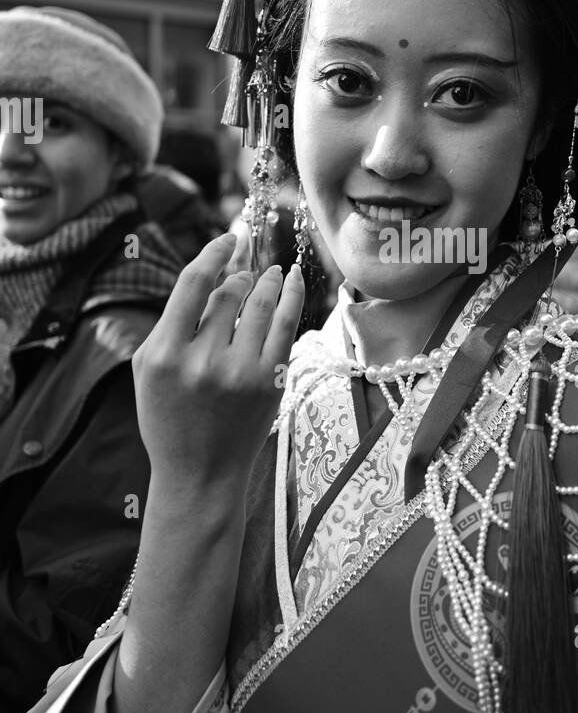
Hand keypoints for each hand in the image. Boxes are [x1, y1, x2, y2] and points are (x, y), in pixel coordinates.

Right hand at [132, 233, 303, 489]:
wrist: (199, 474)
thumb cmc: (170, 417)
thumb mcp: (149, 370)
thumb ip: (172, 322)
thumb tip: (211, 270)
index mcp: (163, 355)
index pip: (193, 284)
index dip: (214, 253)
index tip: (227, 238)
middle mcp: (201, 361)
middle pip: (228, 293)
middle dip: (240, 273)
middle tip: (246, 266)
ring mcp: (239, 372)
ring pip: (260, 303)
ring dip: (268, 280)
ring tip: (272, 271)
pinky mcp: (270, 382)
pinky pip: (286, 324)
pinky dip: (292, 295)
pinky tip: (293, 279)